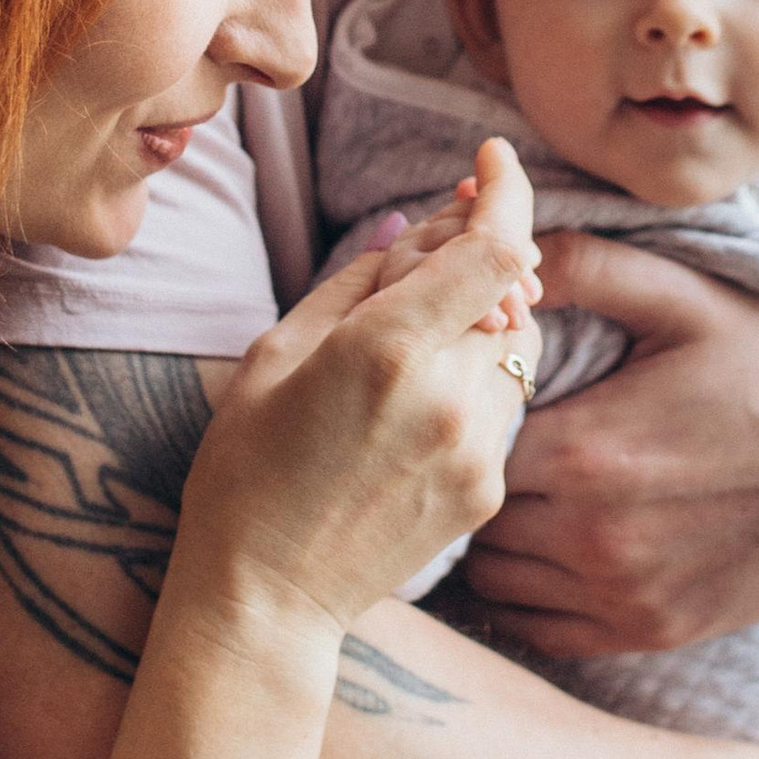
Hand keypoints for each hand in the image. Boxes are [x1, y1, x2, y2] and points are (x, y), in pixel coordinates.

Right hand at [176, 144, 540, 636]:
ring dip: (475, 327)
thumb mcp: (277, 351)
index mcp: (387, 350)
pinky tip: (404, 417)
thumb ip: (362, 278)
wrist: (263, 597)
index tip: (491, 161)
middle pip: (509, 289)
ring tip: (397, 359)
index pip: (496, 246)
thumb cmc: (246, 467)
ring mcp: (476, 450)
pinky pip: (501, 406)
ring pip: (513, 347)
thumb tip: (426, 225)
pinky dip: (469, 385)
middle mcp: (448, 397)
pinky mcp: (487, 490)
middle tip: (421, 263)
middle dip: (476, 261)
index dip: (507, 190)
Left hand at [462, 234, 758, 657]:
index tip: (488, 401)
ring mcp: (627, 593)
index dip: (469, 421)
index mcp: (584, 451)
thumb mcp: (681, 297)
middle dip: (479, 478)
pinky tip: (560, 547)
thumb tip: (501, 244)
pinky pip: (546, 628)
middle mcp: (595, 535)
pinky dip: (536, 593)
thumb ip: (584, 266)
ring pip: (499, 579)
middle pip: (476, 518)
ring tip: (532, 494)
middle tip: (504, 445)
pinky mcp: (655, 630)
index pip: (468, 448)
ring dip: (502, 539)